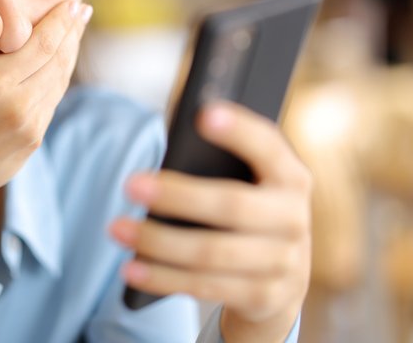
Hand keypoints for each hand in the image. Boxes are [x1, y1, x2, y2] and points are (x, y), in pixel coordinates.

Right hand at [0, 0, 91, 257]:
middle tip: (82, 10)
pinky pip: (53, 101)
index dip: (60, 22)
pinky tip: (59, 63)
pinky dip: (60, 77)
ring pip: (60, 80)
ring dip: (70, 53)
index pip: (41, 44)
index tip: (71, 4)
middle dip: (72, 32)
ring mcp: (31, 125)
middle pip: (58, 59)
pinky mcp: (34, 140)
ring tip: (76, 30)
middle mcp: (19, 105)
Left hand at [109, 102, 310, 342]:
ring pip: (212, 254)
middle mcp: (294, 218)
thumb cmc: (248, 208)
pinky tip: (131, 269)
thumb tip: (170, 149)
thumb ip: (219, 162)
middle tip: (130, 184)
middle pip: (232, 206)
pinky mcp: (264, 298)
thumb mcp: (248, 182)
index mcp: (291, 177)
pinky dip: (163, 278)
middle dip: (177, 196)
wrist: (283, 277)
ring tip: (117, 228)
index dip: (239, 131)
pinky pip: (205, 287)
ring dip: (158, 242)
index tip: (203, 113)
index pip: (269, 146)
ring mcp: (284, 263)